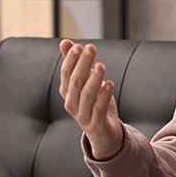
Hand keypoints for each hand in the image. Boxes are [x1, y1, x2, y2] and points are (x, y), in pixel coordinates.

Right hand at [59, 39, 123, 159]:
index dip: (71, 59)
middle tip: (91, 48)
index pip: (66, 73)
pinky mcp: (95, 125)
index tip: (80, 45)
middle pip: (75, 82)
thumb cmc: (94, 103)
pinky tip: (110, 84)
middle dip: (83, 64)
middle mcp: (71, 104)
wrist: (104, 134)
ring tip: (101, 66)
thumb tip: (65, 42)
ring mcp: (82, 116)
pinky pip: (99, 109)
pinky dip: (104, 96)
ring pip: (86, 96)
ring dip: (94, 79)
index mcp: (67, 92)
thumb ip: (75, 63)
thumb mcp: (86, 82)